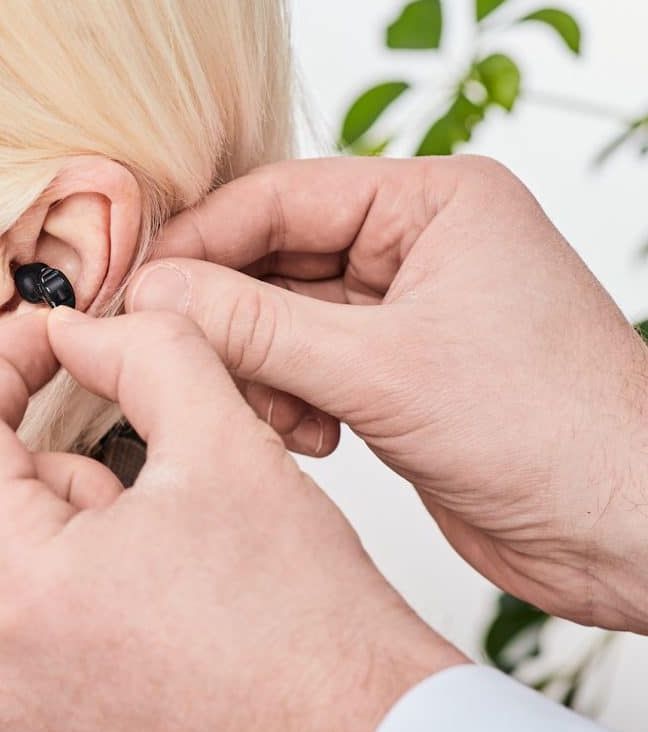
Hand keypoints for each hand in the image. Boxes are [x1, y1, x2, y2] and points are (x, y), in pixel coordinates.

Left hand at [0, 306, 464, 731]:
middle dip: (24, 455)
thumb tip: (73, 329)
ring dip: (47, 529)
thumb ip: (143, 354)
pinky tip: (148, 602)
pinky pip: (11, 644)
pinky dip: (56, 599)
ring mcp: (15, 725)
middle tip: (118, 441)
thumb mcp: (225, 443)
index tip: (39, 337)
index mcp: (21, 592)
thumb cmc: (312, 619)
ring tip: (157, 540)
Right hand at [132, 154, 647, 631]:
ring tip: (272, 415)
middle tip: (172, 357)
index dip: (199, 242)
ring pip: (281, 318)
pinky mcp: (398, 374)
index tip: (134, 287)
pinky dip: (286, 400)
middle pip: (272, 257)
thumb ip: (255, 326)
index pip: (279, 197)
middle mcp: (418, 245)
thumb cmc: (557, 434)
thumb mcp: (382, 371)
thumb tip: (154, 291)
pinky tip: (308, 439)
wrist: (633, 534)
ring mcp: (407, 312)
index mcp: (435, 202)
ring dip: (256, 367)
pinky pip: (304, 367)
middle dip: (225, 314)